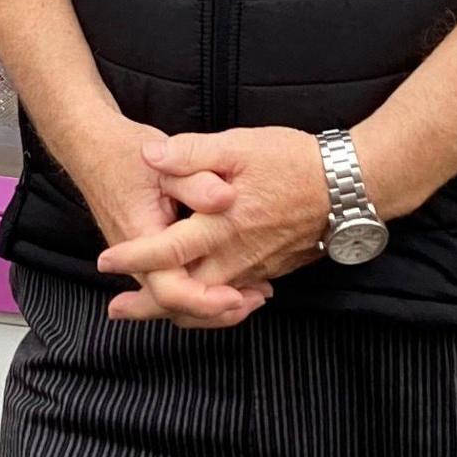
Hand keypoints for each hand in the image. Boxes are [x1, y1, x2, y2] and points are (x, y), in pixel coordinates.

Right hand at [53, 113, 266, 328]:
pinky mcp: (147, 258)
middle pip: (176, 309)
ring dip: (213, 306)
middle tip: (257, 299)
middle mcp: (137, 260)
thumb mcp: (162, 161)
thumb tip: (226, 198)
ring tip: (253, 296)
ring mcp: (141, 262)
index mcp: (141, 238)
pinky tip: (234, 281)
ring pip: (175, 303)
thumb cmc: (125, 153)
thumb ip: (195, 180)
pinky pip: (174, 287)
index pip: (170, 291)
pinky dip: (203, 291)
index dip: (205, 301)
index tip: (237, 295)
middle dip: (218, 313)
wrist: (92, 149)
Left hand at [97, 127, 331, 302]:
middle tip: (116, 310)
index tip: (105, 261)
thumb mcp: (241, 146)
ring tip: (148, 309)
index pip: (167, 251)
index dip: (133, 258)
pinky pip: (232, 295)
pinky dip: (208, 303)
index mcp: (221, 227)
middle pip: (184, 295)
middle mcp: (235, 256)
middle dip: (148, 305)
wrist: (351, 187)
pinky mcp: (270, 270)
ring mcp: (255, 269)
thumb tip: (151, 156)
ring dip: (177, 308)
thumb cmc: (295, 162)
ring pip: (208, 301)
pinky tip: (197, 294)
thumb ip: (193, 153)